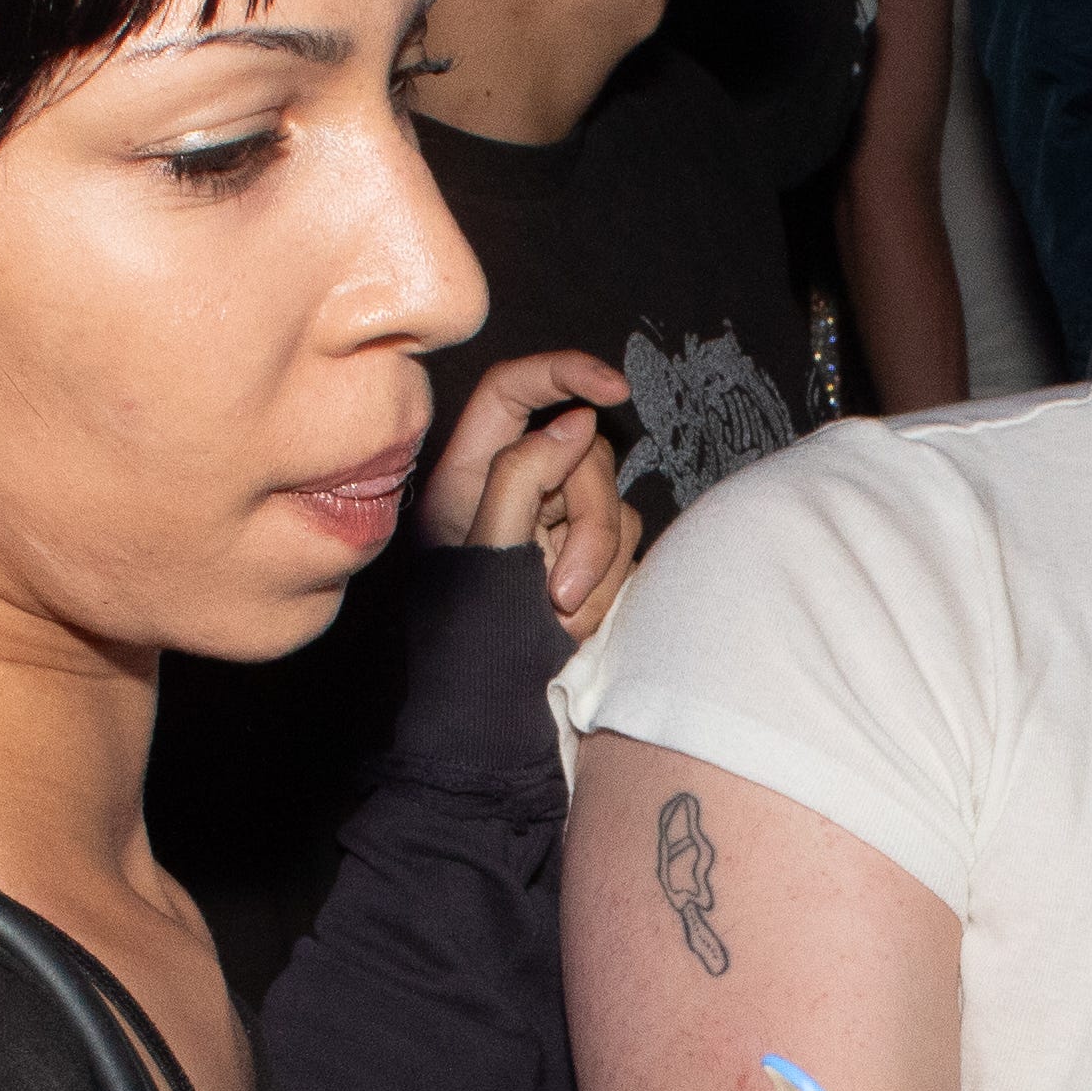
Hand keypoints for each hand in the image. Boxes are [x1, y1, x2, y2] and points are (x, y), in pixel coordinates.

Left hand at [428, 348, 642, 637]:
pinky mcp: (586, 559)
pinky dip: (608, 585)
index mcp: (468, 473)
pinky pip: (625, 544)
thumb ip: (523, 476)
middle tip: (560, 589)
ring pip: (612, 501)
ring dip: (598, 563)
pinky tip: (573, 625)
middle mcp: (514, 488)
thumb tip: (576, 421)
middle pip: (582, 451)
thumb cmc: (467, 643)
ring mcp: (553, 525)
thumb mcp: (487, 552)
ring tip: (560, 615)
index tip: (612, 389)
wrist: (487, 718)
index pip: (513, 390)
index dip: (563, 372)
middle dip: (589, 518)